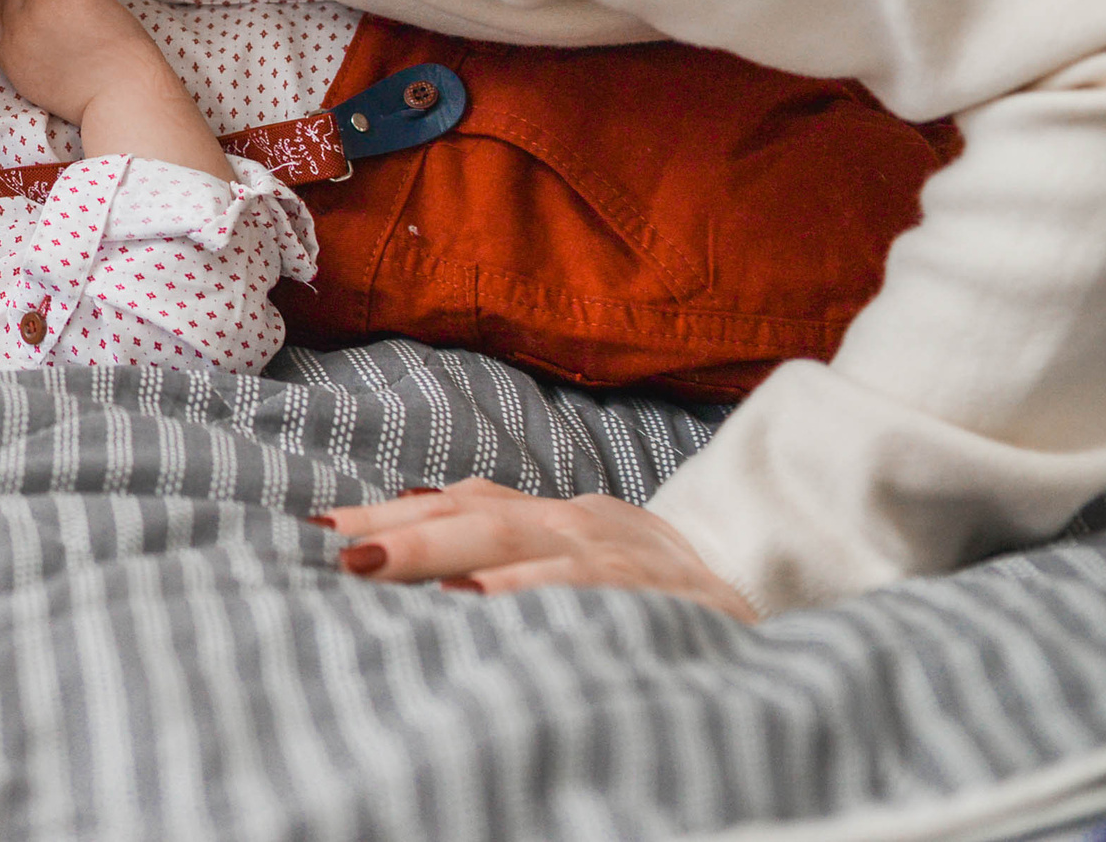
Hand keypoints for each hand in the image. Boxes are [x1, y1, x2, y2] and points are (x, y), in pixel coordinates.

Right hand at [0, 0, 174, 123]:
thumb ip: (24, 54)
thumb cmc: (94, 96)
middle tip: (82, 24)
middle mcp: (18, 27)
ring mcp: (40, 6)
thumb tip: (34, 26)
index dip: (19, 11)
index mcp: (8, 52)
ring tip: (98, 14)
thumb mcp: (37, 84)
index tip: (46, 20)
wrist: (121, 98)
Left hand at [316, 478, 759, 621]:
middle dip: (398, 531)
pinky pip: (585, 586)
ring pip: (516, 539)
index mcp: (559, 519)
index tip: (321, 529)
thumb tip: (412, 536)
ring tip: (372, 567)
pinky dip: (529, 588)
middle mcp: (581, 523)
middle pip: (475, 515)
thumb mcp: (583, 564)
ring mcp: (620, 553)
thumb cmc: (662, 592)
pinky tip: (477, 601)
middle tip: (332, 548)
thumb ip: (510, 551)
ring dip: (439, 550)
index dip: (392, 513)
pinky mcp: (661, 593)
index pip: (462, 503)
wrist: (784, 594)